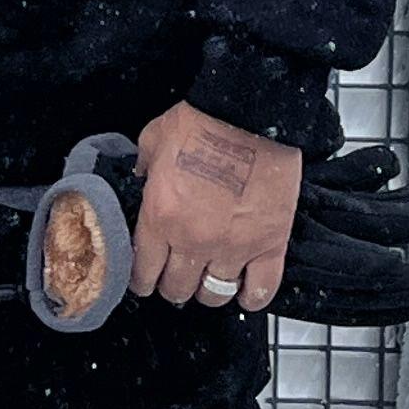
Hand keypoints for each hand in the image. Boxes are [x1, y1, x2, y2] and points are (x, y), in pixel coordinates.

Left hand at [130, 102, 301, 312]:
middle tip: (176, 276)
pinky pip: (261, 290)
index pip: (143, 272)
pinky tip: (244, 290)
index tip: (144, 279)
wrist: (248, 111)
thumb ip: (143, 167)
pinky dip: (252, 297)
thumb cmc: (201, 121)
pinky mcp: (269, 243)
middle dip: (172, 286)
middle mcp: (193, 239)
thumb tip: (139, 179)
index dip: (141, 280)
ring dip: (207, 291)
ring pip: (214, 294)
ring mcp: (233, 246)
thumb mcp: (153, 139)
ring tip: (208, 280)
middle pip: (177, 289)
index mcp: (160, 216)